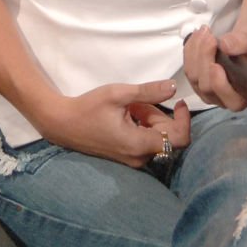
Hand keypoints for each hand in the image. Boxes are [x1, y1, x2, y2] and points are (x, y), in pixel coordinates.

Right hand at [37, 80, 190, 166]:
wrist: (61, 124)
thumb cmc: (89, 108)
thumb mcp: (120, 94)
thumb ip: (149, 91)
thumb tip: (173, 87)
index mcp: (138, 145)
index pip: (179, 139)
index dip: (184, 120)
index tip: (179, 102)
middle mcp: (138, 157)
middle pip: (167, 136)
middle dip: (162, 114)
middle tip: (142, 99)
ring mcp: (131, 159)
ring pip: (156, 137)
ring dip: (151, 118)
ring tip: (132, 104)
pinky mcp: (125, 155)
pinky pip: (145, 140)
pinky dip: (143, 124)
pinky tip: (128, 112)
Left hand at [183, 24, 246, 110]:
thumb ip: (243, 44)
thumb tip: (226, 46)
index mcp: (244, 96)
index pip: (230, 99)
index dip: (220, 84)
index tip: (216, 65)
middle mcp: (224, 99)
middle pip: (206, 85)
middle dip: (205, 59)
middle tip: (211, 37)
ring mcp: (208, 91)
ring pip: (193, 76)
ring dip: (196, 51)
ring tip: (205, 31)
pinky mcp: (197, 80)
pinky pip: (187, 67)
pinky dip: (190, 49)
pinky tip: (198, 36)